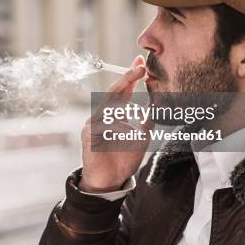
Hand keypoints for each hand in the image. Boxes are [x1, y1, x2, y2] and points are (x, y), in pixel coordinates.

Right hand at [79, 55, 152, 192]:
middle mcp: (102, 115)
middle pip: (113, 92)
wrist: (109, 181)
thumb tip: (156, 105)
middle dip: (126, 79)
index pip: (123, 91)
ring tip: (134, 102)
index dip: (131, 77)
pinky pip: (103, 125)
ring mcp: (93, 124)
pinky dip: (116, 125)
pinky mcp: (88, 136)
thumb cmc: (123, 158)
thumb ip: (146, 122)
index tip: (140, 63)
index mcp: (115, 114)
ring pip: (109, 108)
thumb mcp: (141, 137)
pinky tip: (125, 128)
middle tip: (139, 67)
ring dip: (124, 104)